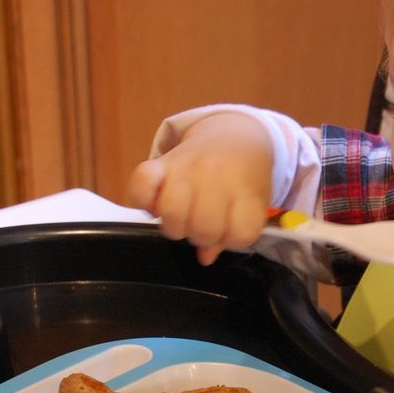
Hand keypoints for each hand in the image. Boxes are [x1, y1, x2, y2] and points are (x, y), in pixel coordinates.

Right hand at [127, 112, 273, 264]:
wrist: (233, 134)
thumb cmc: (245, 177)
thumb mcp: (252, 203)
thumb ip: (232, 233)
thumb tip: (205, 257)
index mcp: (246, 190)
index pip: (240, 234)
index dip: (233, 239)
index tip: (231, 229)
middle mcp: (216, 176)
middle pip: (203, 228)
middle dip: (201, 236)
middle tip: (202, 225)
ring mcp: (187, 166)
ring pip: (171, 212)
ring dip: (174, 225)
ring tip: (180, 219)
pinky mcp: (160, 160)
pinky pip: (141, 184)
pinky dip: (143, 201)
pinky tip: (155, 205)